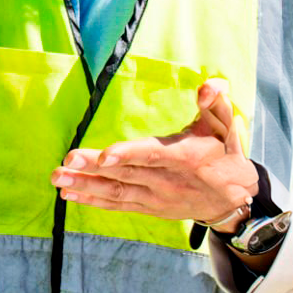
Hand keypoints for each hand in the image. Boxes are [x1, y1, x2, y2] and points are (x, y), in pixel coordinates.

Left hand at [51, 79, 257, 225]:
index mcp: (184, 157)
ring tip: (57, 178)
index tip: (103, 155)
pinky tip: (69, 194)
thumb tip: (208, 85)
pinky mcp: (149, 207)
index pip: (151, 155)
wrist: (234, 200)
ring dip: (85, 186)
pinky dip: (93, 201)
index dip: (127, 155)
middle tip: (65, 163)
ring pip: (116, 192)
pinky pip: (118, 205)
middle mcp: (166, 180)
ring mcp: (155, 197)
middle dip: (92, 169)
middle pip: (124, 174)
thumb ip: (218, 101)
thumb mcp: (228, 125)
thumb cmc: (226, 153)